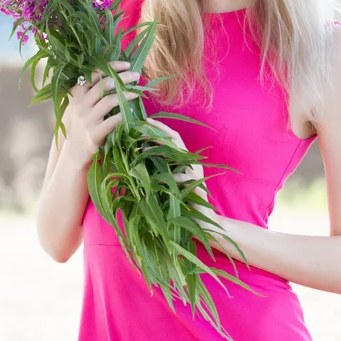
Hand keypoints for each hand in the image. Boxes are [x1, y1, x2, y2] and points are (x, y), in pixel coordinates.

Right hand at [63, 60, 140, 167]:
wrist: (75, 150)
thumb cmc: (84, 122)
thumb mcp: (82, 104)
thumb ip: (94, 89)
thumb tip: (117, 72)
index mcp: (77, 93)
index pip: (94, 73)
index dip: (112, 66)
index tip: (127, 64)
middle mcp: (80, 105)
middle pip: (104, 84)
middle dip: (123, 77)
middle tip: (136, 75)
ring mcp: (86, 120)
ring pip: (109, 101)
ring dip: (126, 94)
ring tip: (137, 92)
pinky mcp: (94, 134)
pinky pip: (112, 121)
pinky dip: (124, 115)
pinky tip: (132, 112)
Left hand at [144, 118, 222, 235]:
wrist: (202, 221)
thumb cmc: (181, 201)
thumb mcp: (168, 181)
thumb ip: (159, 168)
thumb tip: (138, 155)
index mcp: (185, 159)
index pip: (173, 137)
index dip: (160, 128)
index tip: (144, 120)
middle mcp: (191, 162)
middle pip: (175, 140)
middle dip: (158, 132)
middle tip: (141, 129)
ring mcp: (195, 172)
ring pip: (178, 154)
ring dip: (159, 150)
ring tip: (143, 150)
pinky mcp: (196, 185)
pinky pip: (181, 176)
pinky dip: (169, 176)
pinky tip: (156, 178)